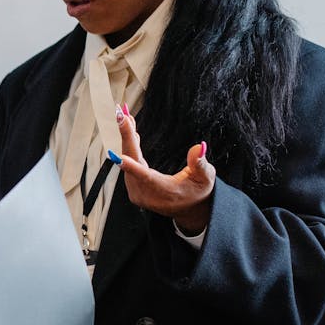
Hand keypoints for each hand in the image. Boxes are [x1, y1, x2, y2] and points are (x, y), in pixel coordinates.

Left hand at [115, 104, 215, 234]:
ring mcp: (137, 192)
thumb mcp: (206, 178)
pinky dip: (129, 147)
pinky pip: (128, 165)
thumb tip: (198, 147)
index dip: (132, 167)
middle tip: (122, 115)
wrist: (189, 209)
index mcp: (163, 192)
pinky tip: (131, 133)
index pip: (146, 178)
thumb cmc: (198, 191)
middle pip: (132, 163)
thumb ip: (200, 164)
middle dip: (126, 137)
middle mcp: (146, 194)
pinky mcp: (133, 188)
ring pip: (128, 162)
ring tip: (126, 118)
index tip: (118, 156)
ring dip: (127, 139)